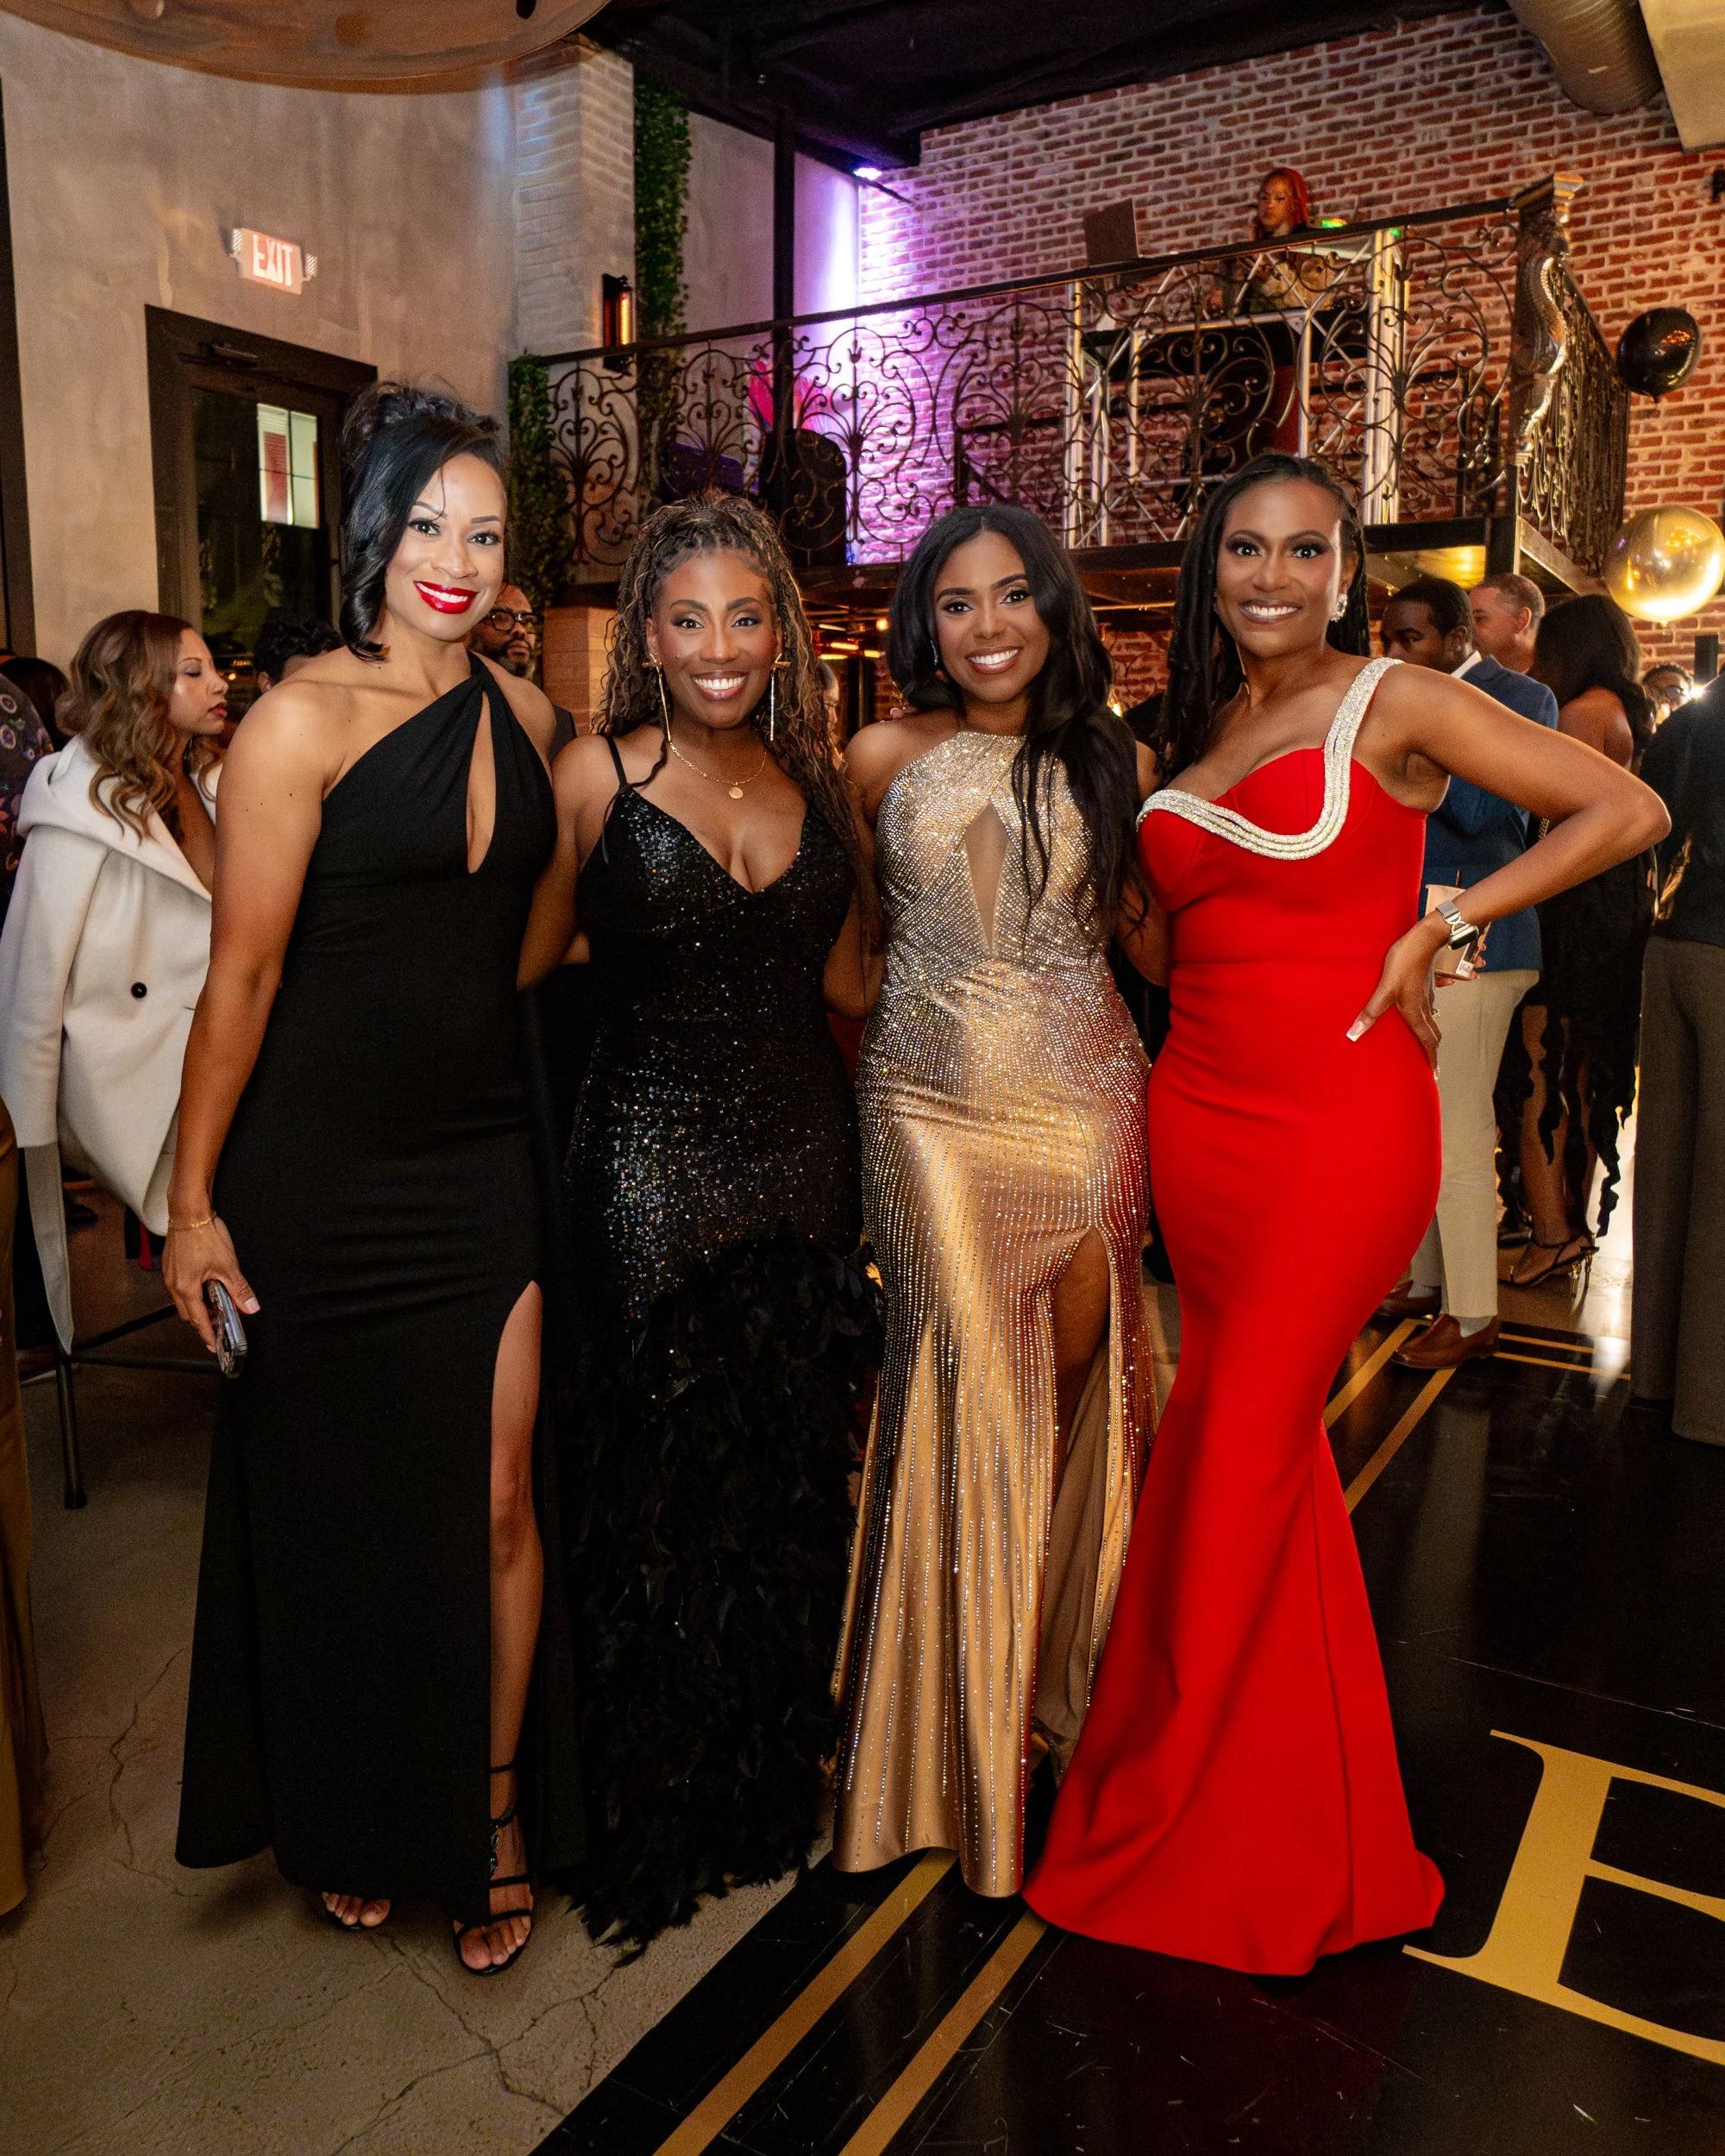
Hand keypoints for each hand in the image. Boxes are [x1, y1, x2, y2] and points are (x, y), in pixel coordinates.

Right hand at [163, 1216, 258, 1352]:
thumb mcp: (227, 1266)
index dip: (207, 1334)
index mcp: (186, 1288)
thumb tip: (250, 1307)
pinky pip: (180, 1288)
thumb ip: (238, 1289)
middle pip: (187, 1313)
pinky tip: (205, 1289)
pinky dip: (192, 1294)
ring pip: (183, 1301)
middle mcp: (173, 1285)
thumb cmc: (204, 1236)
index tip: (213, 1346)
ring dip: (197, 1307)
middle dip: (202, 1322)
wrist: (188, 1212)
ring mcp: (170, 1275)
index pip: (197, 1319)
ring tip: (214, 1308)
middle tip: (217, 1327)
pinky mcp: (171, 1266)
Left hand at [1347, 919, 1445, 1067]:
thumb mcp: (1384, 989)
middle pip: (1432, 1033)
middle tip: (1431, 1063)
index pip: (1427, 1041)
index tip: (1435, 1073)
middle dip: (1432, 1050)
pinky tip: (1419, 1014)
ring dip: (1429, 1034)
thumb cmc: (1405, 962)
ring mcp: (1427, 995)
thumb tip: (1355, 1034)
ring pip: (1431, 1020)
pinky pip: (1427, 1007)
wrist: (1425, 938)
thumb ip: (1370, 1012)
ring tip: (1424, 1043)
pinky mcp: (1425, 984)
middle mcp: (1424, 1006)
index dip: (1431, 1058)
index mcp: (1416, 1012)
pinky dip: (1426, 1017)